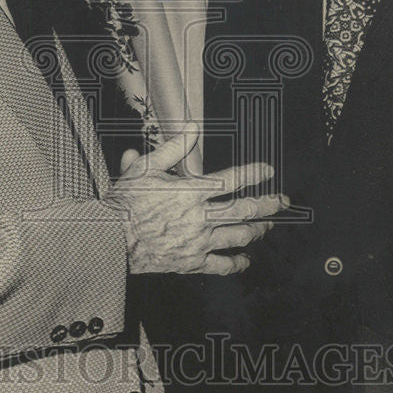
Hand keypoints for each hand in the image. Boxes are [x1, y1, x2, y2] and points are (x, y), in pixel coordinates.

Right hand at [107, 122, 287, 274]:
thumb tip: (192, 128)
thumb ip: (173, 148)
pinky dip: (236, 263)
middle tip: (282, 201)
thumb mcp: (145, 168)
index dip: (252, 174)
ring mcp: (197, 242)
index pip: (230, 180)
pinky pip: (221, 265)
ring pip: (237, 236)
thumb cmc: (124, 203)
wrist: (109, 239)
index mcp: (190, 191)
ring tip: (266, 226)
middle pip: (243, 210)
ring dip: (256, 230)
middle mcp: (199, 217)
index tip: (267, 170)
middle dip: (267, 205)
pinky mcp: (191, 262)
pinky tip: (245, 260)